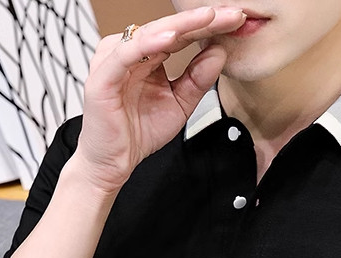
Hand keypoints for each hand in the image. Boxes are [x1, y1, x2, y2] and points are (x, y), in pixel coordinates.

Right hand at [73, 6, 245, 193]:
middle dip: (201, 20)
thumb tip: (219, 52)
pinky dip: (148, 44)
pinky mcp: (103, 77)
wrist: (114, 161)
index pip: (182, 35)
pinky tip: (170, 38)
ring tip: (208, 18)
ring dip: (179, 25)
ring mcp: (114, 61)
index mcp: (148, 56)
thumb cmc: (139, 131)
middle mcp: (130, 52)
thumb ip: (198, 79)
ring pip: (149, 34)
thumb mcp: (181, 104)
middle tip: (231, 13)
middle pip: (169, 28)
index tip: (237, 21)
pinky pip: (126, 55)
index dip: (209, 27)